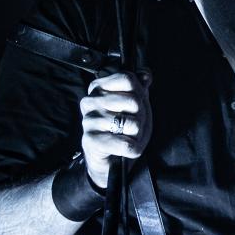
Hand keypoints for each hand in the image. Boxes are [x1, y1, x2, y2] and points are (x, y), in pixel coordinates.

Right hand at [79, 70, 153, 188]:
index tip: (135, 105)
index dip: (140, 93)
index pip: (128, 79)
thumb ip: (141, 86)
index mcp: (99, 87)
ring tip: (127, 137)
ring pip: (133, 124)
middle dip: (141, 117)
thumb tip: (145, 74)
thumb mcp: (136, 105)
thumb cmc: (123, 129)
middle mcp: (90, 101)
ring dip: (137, 135)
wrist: (110, 160)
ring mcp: (89, 120)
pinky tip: (124, 149)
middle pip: (134, 101)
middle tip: (132, 126)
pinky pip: (126, 144)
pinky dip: (132, 149)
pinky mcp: (90, 140)